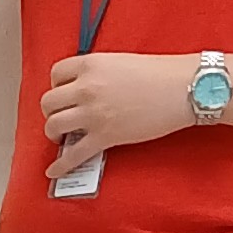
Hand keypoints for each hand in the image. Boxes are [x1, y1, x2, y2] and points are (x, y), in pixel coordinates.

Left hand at [41, 51, 199, 174]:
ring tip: (62, 137)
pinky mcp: (104, 136)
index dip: (58, 86)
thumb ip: (98, 72)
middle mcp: (85, 88)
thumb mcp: (120, 62)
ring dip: (53, 133)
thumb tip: (88, 87)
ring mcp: (93, 113)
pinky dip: (60, 165)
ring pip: (53, 126)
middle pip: (48, 102)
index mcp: (90, 64)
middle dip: (52, 111)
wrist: (184, 89)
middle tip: (62, 116)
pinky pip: (73, 155)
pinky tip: (53, 171)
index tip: (64, 93)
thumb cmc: (160, 73)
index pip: (56, 74)